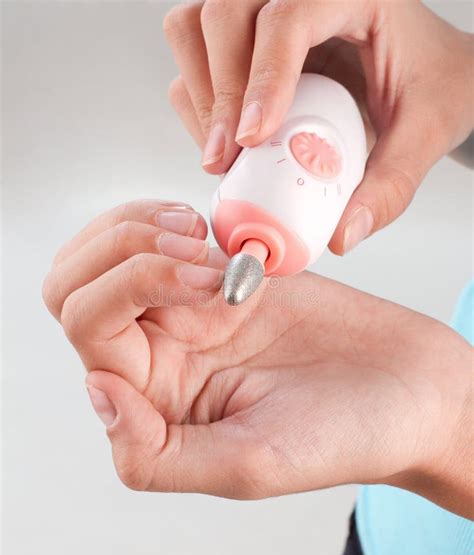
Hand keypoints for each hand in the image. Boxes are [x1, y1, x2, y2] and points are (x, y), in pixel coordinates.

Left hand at [43, 200, 471, 515]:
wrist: (407, 388)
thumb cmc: (342, 433)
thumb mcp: (247, 466)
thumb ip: (154, 453)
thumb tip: (96, 391)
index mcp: (155, 401)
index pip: (87, 326)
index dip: (128, 285)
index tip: (211, 282)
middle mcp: (161, 352)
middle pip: (77, 284)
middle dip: (125, 248)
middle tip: (196, 251)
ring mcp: (187, 308)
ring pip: (110, 252)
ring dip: (143, 228)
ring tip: (204, 238)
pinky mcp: (222, 276)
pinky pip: (159, 233)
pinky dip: (170, 217)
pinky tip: (211, 229)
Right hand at [163, 0, 472, 253]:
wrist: (429, 78)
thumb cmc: (433, 86)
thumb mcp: (425, 132)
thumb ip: (390, 184)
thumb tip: (343, 234)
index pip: (287, 16)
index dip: (262, 76)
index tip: (252, 138)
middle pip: (223, 14)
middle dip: (218, 92)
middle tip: (228, 159)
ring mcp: (266, 16)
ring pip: (195, 30)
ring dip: (200, 96)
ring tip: (224, 155)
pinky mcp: (248, 47)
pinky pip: (196, 61)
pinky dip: (197, 105)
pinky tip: (225, 146)